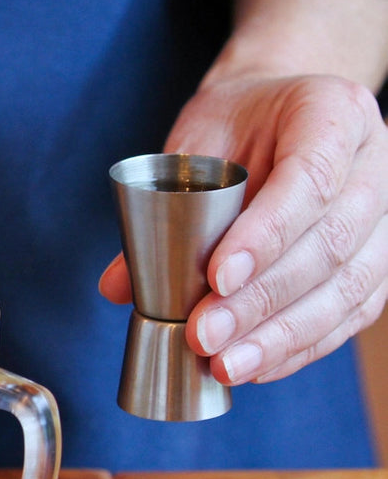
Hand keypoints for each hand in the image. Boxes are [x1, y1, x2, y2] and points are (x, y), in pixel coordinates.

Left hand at [101, 72, 387, 383]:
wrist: (278, 114)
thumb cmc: (235, 125)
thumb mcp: (194, 142)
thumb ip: (159, 206)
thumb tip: (117, 287)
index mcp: (334, 112)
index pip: (311, 179)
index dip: (267, 235)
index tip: (216, 278)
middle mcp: (377, 162)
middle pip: (330, 243)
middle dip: (262, 300)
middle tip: (204, 335)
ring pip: (348, 287)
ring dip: (282, 336)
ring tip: (225, 364)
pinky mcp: (381, 260)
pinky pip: (351, 312)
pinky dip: (302, 345)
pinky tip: (258, 366)